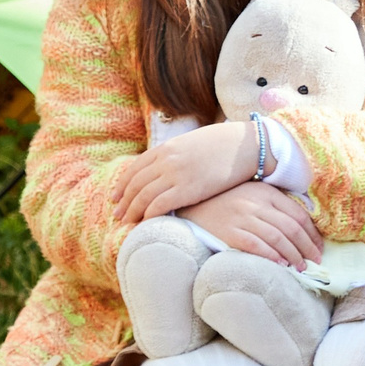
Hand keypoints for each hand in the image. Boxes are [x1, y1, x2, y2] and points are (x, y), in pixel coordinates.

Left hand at [114, 121, 258, 227]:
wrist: (248, 145)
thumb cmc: (225, 143)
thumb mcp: (193, 142)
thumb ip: (176, 152)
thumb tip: (167, 165)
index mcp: (166, 147)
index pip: (135, 168)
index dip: (122, 184)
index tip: (116, 196)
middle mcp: (166, 160)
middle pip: (135, 184)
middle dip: (124, 201)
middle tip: (117, 214)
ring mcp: (176, 175)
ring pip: (143, 196)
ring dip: (132, 211)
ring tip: (127, 222)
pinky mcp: (188, 189)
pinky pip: (160, 205)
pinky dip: (149, 215)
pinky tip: (146, 223)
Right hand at [172, 182, 324, 267]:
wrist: (190, 202)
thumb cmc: (226, 201)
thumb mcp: (253, 195)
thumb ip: (274, 206)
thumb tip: (301, 228)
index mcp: (267, 193)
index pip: (298, 214)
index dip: (312, 234)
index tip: (319, 248)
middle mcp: (257, 204)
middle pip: (291, 228)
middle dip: (307, 247)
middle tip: (316, 262)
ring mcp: (242, 217)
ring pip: (277, 238)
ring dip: (293, 255)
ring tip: (301, 268)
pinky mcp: (228, 231)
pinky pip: (256, 244)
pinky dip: (271, 255)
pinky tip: (280, 265)